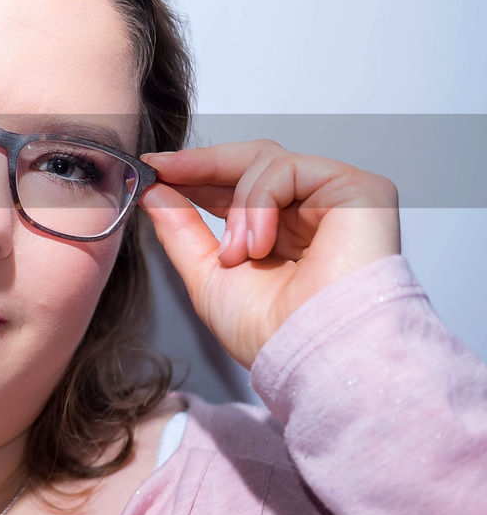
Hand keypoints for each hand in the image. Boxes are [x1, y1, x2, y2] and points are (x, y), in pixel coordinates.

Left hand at [138, 140, 400, 369]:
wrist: (309, 354)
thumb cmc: (271, 333)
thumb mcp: (208, 275)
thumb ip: (180, 229)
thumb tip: (154, 190)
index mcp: (282, 232)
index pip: (236, 184)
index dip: (196, 172)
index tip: (155, 167)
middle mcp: (312, 211)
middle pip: (252, 160)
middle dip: (202, 165)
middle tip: (164, 169)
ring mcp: (337, 198)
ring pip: (265, 161)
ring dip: (236, 207)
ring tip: (236, 254)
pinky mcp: (361, 191)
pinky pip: (289, 169)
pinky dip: (260, 203)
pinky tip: (260, 246)